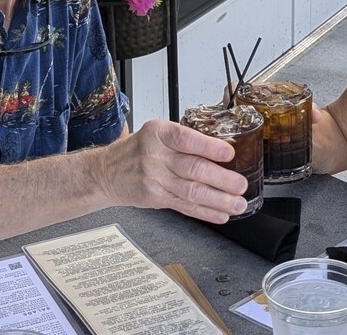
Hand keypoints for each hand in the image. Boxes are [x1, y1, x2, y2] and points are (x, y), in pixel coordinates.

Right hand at [99, 119, 248, 222]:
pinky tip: (221, 213)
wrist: (105, 172)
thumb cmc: (137, 150)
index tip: (229, 154)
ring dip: (219, 199)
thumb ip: (185, 139)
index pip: (186, 139)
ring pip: (192, 191)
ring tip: (237, 203)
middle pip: (192, 168)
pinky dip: (205, 212)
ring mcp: (154, 179)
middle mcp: (156, 155)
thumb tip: (223, 149)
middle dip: (221, 179)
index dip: (209, 148)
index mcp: (158, 133)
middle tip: (240, 184)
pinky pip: (184, 206)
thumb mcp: (156, 133)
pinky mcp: (155, 198)